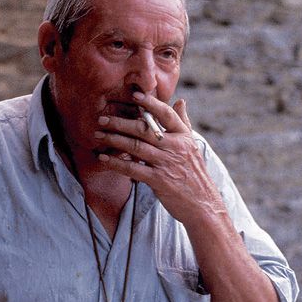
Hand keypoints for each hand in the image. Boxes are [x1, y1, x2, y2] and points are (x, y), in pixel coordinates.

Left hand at [93, 92, 224, 226]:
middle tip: (102, 119)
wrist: (203, 205)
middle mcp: (175, 146)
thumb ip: (184, 123)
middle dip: (121, 122)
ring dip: (114, 139)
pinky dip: (116, 163)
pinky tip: (103, 159)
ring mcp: (167, 163)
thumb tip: (180, 101)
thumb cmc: (194, 174)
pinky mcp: (158, 180)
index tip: (134, 95)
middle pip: (144, 129)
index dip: (150, 104)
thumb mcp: (192, 146)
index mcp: (184, 136)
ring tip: (98, 135)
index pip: (166, 114)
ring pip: (136, 146)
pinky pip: (132, 168)